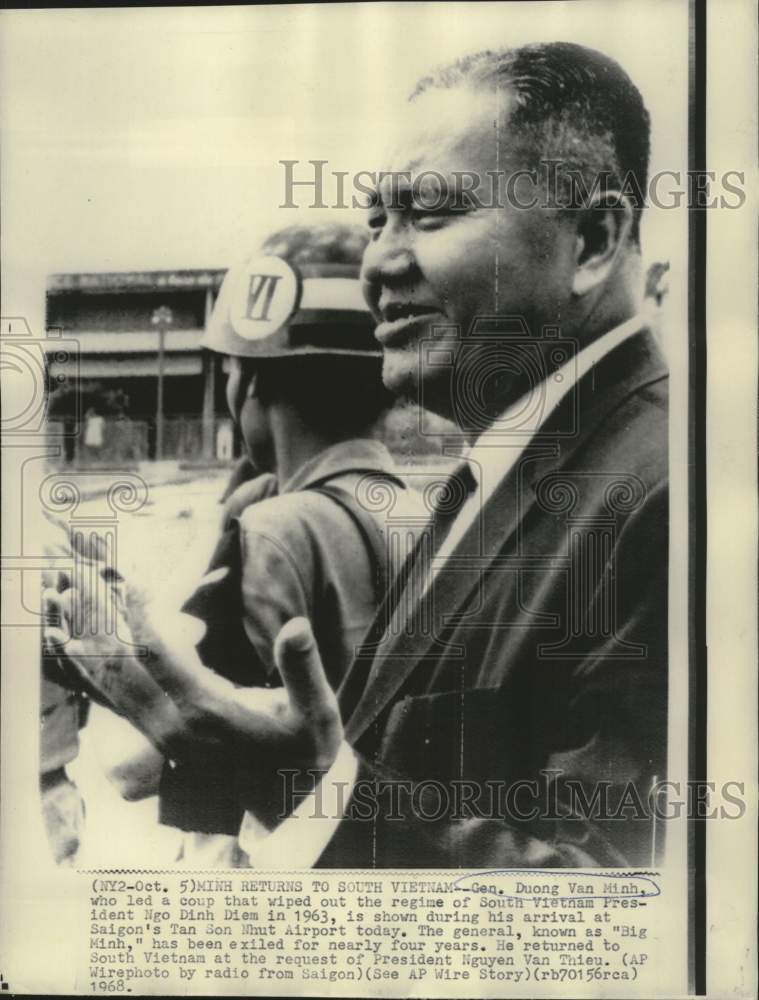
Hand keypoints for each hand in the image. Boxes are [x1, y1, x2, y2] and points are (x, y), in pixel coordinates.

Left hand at [45, 576, 342, 826]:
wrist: (293, 797)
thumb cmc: (305, 749)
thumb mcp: (318, 714)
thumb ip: (303, 668)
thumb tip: (296, 625)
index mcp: (208, 714)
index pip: (159, 656)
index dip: (139, 616)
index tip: (125, 581)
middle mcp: (175, 727)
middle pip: (122, 671)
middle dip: (101, 627)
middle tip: (80, 588)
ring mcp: (164, 737)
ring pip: (113, 691)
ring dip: (90, 654)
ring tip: (61, 621)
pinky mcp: (162, 741)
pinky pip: (119, 705)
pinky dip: (98, 677)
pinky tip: (85, 658)